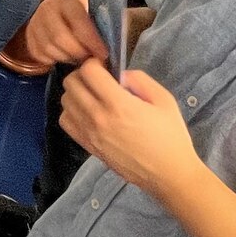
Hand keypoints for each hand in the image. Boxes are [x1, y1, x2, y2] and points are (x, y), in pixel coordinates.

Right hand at [24, 0, 105, 67]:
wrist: (65, 6)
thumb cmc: (90, 11)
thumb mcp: (103, 10)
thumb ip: (111, 22)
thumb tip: (118, 42)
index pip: (78, 20)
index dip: (91, 40)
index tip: (104, 54)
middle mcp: (48, 7)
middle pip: (60, 38)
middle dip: (79, 52)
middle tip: (91, 58)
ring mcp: (36, 22)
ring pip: (50, 49)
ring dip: (67, 57)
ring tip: (80, 56)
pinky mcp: (29, 36)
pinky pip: (41, 55)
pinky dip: (54, 59)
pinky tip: (66, 55)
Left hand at [59, 61, 202, 201]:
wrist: (168, 173)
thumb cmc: (170, 136)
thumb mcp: (164, 100)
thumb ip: (140, 80)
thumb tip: (119, 74)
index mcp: (118, 104)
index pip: (88, 71)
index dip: (94, 63)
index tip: (105, 66)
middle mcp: (98, 117)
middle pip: (71, 84)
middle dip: (83, 75)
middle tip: (98, 79)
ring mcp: (90, 134)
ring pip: (65, 101)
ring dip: (76, 93)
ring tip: (93, 96)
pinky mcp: (88, 146)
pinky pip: (65, 122)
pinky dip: (71, 112)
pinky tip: (88, 113)